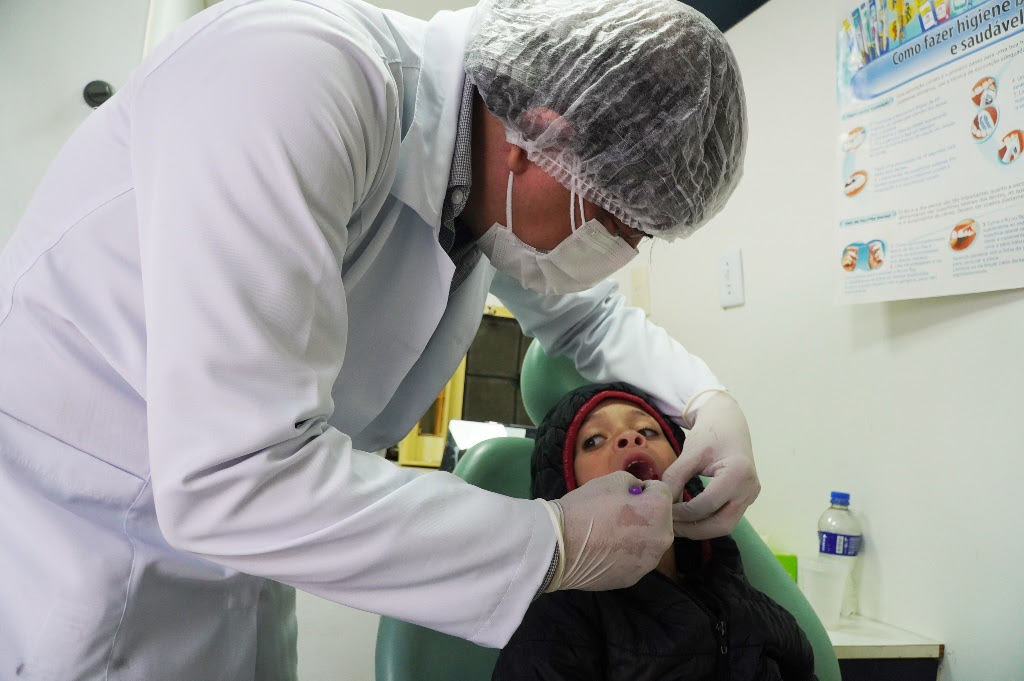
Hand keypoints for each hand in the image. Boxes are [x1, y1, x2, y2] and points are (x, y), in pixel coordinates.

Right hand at [540, 471, 672, 591]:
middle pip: (660, 519)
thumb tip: (638, 492)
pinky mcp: (633, 578)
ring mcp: (648, 563)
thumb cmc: (585, 508)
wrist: (558, 547)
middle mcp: (662, 539)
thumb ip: (633, 482)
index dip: (642, 489)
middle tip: (617, 513)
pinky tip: (605, 550)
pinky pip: (636, 559)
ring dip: (637, 535)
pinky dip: (626, 553)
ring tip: (609, 533)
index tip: (624, 494)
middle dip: (645, 513)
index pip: (661, 490)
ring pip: (649, 541)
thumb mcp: (611, 480)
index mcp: (659, 511)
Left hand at [661, 392, 758, 539]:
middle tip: (669, 527)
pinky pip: (726, 517)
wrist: (728, 421)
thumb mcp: (690, 452)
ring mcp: (750, 496)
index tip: (663, 511)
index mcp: (738, 474)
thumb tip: (663, 503)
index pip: (707, 505)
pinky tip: (688, 518)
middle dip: (693, 529)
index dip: (683, 513)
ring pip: (725, 525)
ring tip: (676, 525)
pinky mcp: (746, 499)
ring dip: (700, 529)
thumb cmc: (710, 433)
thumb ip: (675, 477)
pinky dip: (707, 521)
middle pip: (721, 525)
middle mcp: (750, 489)